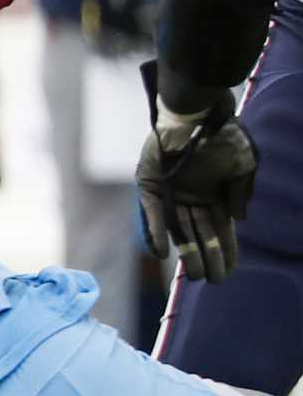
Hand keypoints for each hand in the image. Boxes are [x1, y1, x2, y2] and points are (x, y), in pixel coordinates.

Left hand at [136, 68, 257, 281]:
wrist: (195, 115)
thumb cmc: (222, 136)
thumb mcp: (244, 165)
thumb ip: (241, 192)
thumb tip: (239, 220)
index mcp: (214, 195)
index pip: (220, 230)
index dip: (226, 250)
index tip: (230, 271)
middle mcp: (192, 199)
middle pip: (200, 235)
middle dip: (208, 258)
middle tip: (214, 280)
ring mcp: (172, 195)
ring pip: (179, 231)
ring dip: (187, 253)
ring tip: (196, 275)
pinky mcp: (151, 188)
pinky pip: (152, 215)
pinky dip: (156, 234)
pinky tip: (162, 254)